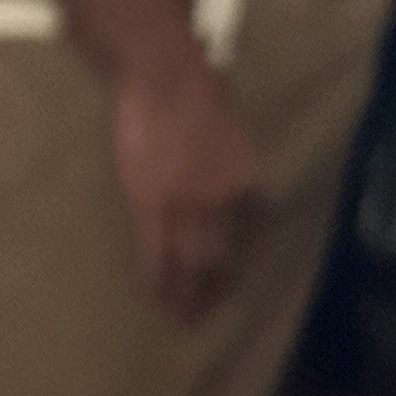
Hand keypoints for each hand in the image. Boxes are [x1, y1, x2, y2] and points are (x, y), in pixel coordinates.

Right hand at [107, 54, 260, 319]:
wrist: (165, 78)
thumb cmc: (199, 87)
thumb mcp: (230, 126)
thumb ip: (227, 157)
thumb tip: (222, 176)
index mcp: (241, 179)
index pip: (245, 229)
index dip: (234, 255)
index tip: (227, 275)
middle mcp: (221, 200)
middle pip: (220, 254)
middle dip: (212, 286)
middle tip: (204, 313)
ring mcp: (185, 205)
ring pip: (188, 261)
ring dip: (184, 292)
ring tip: (178, 316)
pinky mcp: (150, 204)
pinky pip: (155, 251)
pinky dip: (156, 275)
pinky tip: (154, 293)